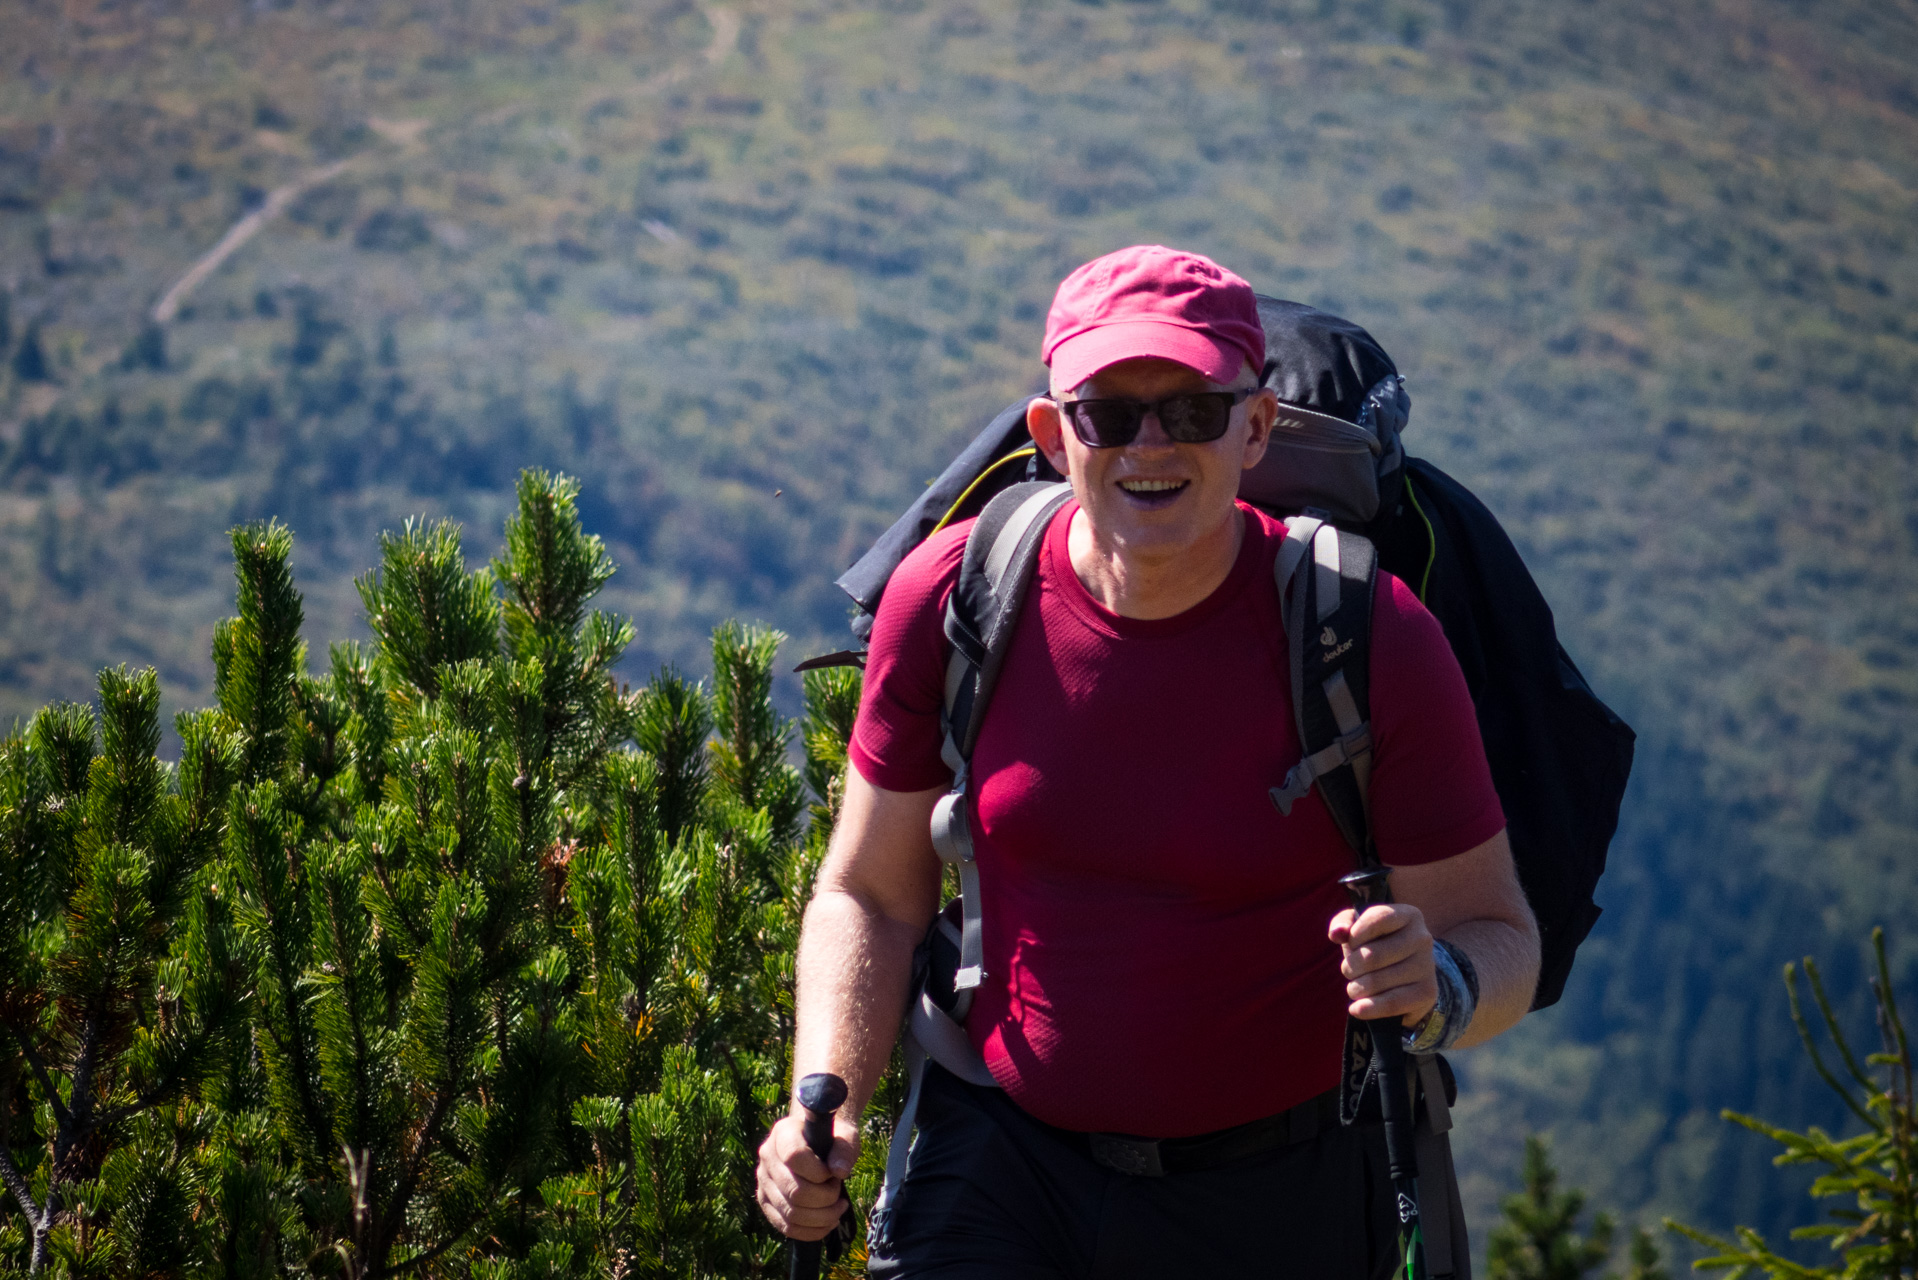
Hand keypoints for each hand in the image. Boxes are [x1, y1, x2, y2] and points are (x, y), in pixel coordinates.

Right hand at [755, 1109, 858, 1240]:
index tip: (833, 1173)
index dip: (819, 1172)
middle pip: (793, 1191)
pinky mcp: (766, 1203)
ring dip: (822, 1217)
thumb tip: (839, 1172)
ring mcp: (763, 1182)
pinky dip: (812, 1231)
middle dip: (825, 1198)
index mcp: (783, 1133)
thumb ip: (844, 1150)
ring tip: (838, 1206)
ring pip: (791, 1213)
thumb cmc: (833, 1137)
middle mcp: (767, 1157)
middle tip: (838, 1190)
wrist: (818, 1142)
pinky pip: (786, 1227)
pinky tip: (829, 1222)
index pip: (794, 1156)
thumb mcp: (845, 1135)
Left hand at [1329, 903, 1437, 1027]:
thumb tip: (1336, 934)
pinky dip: (1368, 1008)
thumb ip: (1343, 924)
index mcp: (1408, 915)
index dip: (1355, 935)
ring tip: (1355, 988)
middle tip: (1349, 971)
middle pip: (1371, 955)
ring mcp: (1427, 966)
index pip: (1376, 919)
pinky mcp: (1427, 993)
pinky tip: (1357, 1009)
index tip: (1351, 944)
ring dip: (1356, 988)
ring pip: (1377, 982)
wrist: (1406, 978)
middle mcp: (1422, 938)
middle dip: (1350, 967)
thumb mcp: (1358, 929)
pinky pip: (1391, 1003)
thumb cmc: (1376, 946)